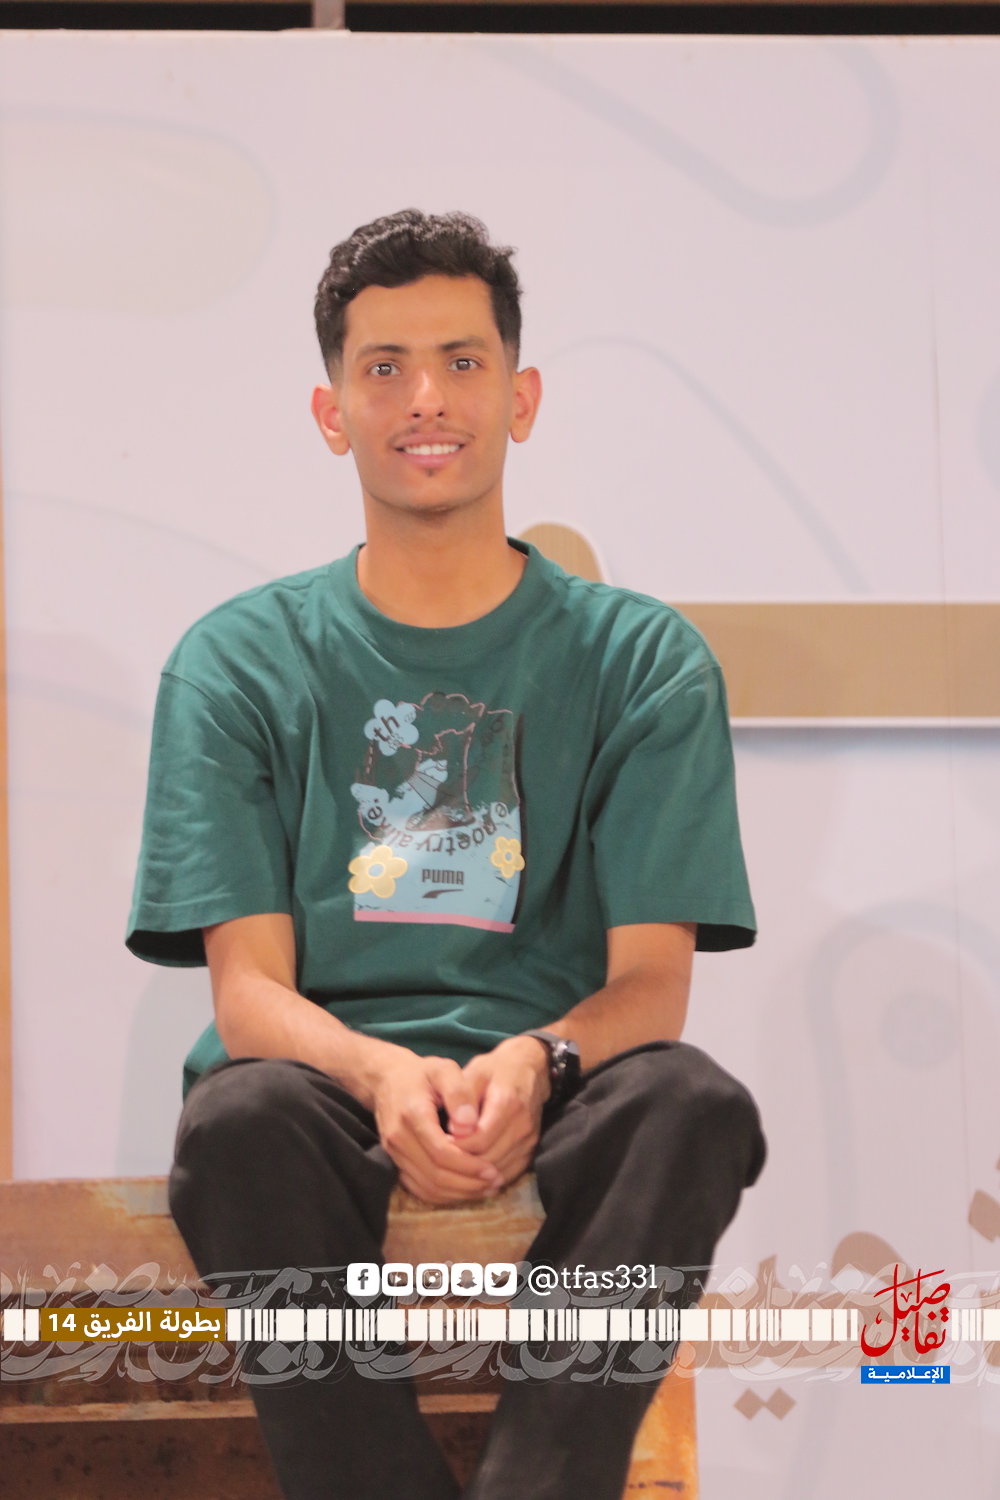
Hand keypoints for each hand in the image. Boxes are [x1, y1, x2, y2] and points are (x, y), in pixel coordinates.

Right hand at [367, 1046, 504, 1204]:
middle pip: (435, 1175)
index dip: (469, 1166)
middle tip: (495, 1182)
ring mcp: (394, 1153)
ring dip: (458, 1193)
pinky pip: (419, 1188)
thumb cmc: (422, 1073)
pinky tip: (465, 1189)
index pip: (441, 1152)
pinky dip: (443, 1195)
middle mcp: (399, 1138)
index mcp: (412, 1115)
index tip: (493, 1169)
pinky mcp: (395, 1161)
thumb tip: (470, 1125)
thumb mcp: (444, 1070)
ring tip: (486, 1188)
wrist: (387, 1080)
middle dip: (468, 1183)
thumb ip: (459, 1093)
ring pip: (427, 1187)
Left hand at [449, 1036, 551, 1189]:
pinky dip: (489, 1176)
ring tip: (453, 1163)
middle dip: (463, 1162)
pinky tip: (472, 1168)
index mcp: (507, 1103)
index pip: (479, 1140)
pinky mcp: (531, 1150)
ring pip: (497, 1170)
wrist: (527, 1070)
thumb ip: (462, 1099)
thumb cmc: (494, 1071)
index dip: (456, 1147)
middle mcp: (522, 1125)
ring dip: (474, 1173)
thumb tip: (453, 1131)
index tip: (439, 1141)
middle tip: (442, 1157)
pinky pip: (508, 1173)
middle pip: (488, 1159)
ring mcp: (529, 1140)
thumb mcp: (474, 1073)